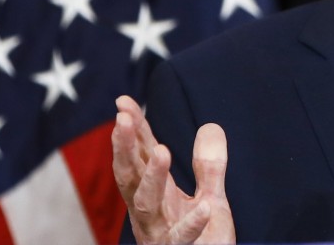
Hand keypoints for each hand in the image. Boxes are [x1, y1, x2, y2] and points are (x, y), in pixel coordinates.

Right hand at [112, 95, 235, 244]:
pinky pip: (183, 239)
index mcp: (156, 196)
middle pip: (130, 177)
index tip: (123, 102)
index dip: (132, 130)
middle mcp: (150, 213)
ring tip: (162, 150)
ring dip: (152, 178)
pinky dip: (192, 224)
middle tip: (123, 119)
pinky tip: (206, 207)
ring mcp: (160, 234)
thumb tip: (210, 126)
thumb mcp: (210, 199)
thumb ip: (209, 167)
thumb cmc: (204, 243)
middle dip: (125, 148)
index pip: (139, 157)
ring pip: (146, 205)